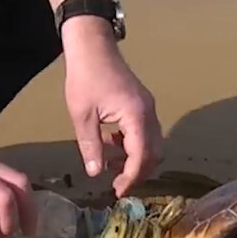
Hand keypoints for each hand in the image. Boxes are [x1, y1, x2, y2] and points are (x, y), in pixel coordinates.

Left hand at [61, 17, 163, 196]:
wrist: (92, 46)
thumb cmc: (85, 77)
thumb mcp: (82, 115)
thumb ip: (91, 146)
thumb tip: (96, 173)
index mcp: (136, 116)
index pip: (141, 156)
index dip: (131, 177)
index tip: (118, 191)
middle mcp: (149, 113)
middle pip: (154, 153)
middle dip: (138, 173)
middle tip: (118, 186)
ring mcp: (148, 108)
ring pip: (152, 144)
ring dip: (136, 160)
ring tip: (112, 168)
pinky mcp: (142, 105)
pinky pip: (146, 133)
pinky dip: (134, 146)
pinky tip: (112, 145)